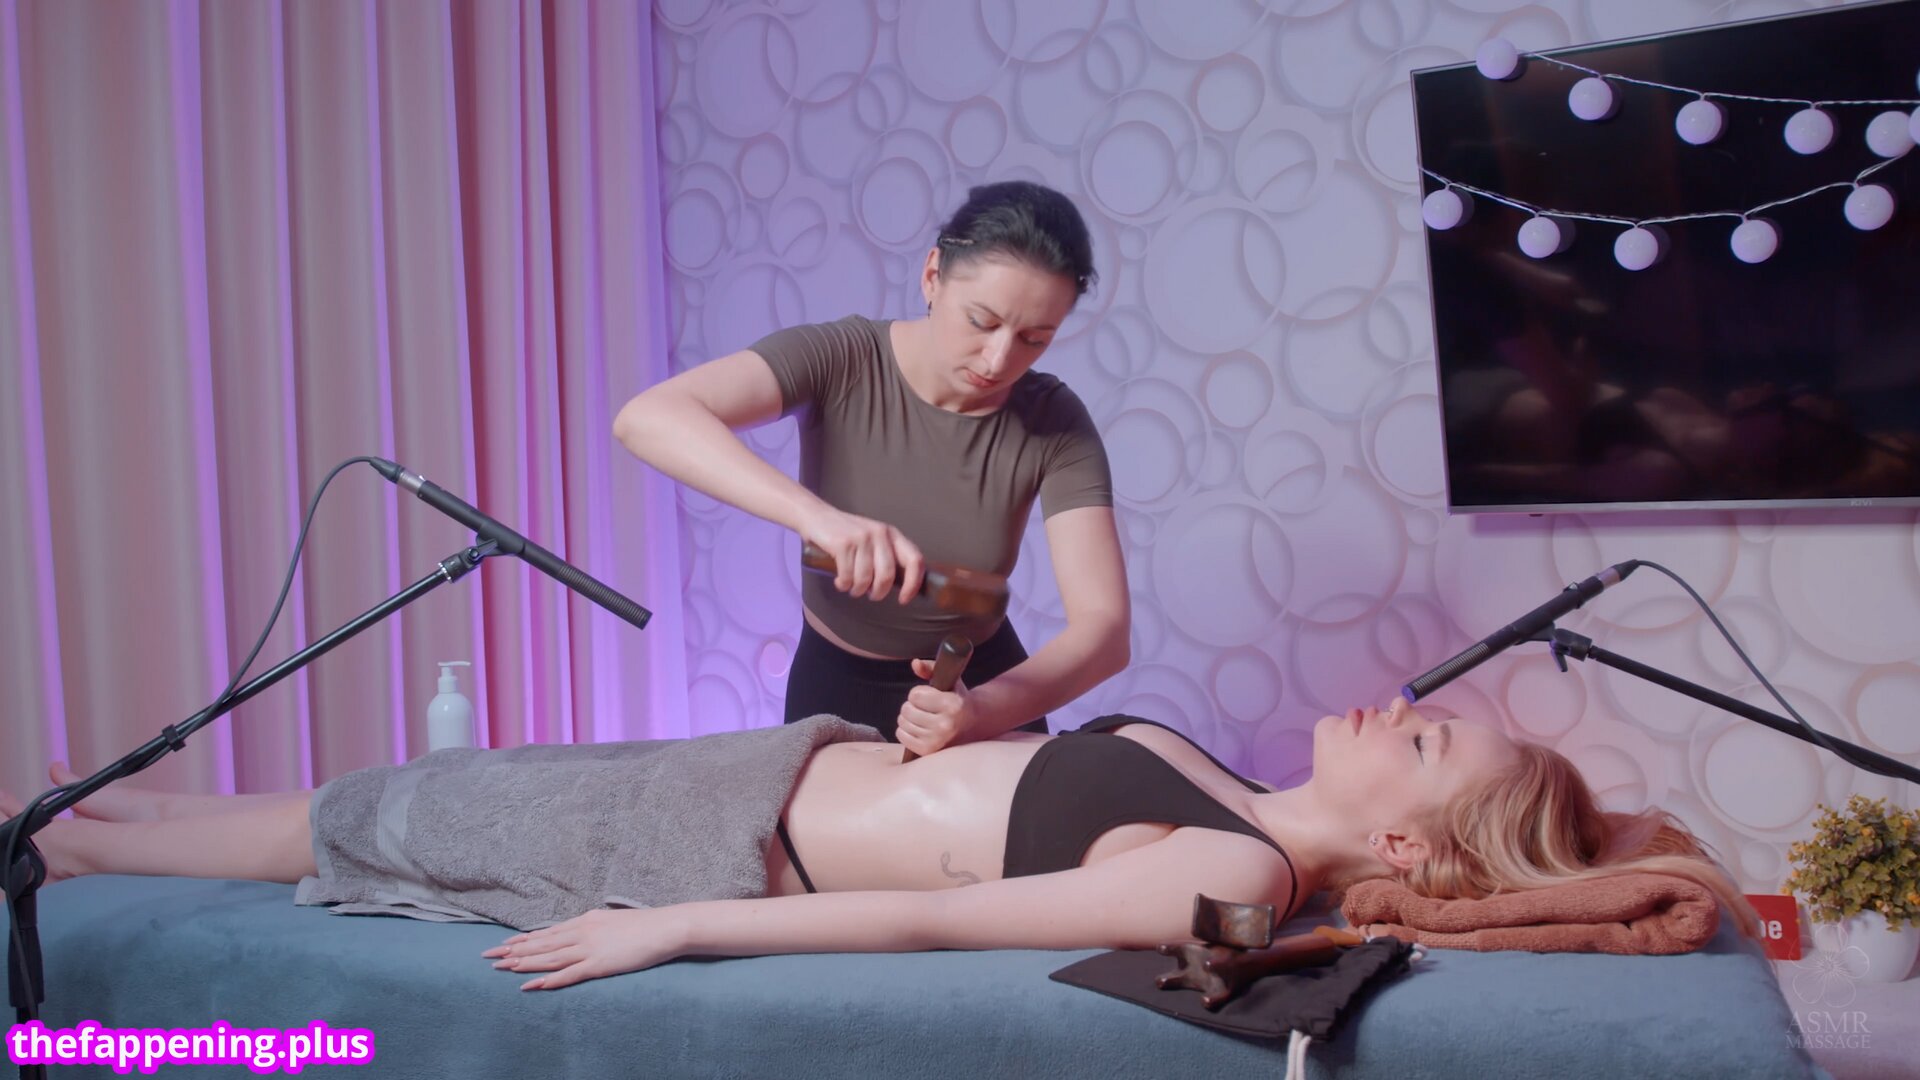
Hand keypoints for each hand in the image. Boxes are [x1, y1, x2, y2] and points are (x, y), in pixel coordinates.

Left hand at [482, 907, 684, 990]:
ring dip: (523, 963)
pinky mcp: (598, 964)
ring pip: (549, 957)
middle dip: (513, 950)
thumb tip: (583, 927)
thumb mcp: (613, 920)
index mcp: (585, 921)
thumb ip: (595, 926)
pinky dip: (547, 979)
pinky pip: (567, 974)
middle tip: (488, 955)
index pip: (548, 932)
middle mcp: (582, 932)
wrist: (666, 928)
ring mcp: (589, 948)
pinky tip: (529, 984)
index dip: (524, 939)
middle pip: (541, 944)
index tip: (504, 944)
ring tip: (501, 967)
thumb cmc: (645, 925)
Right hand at [800, 509, 925, 603]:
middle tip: (870, 595)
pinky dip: (843, 585)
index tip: (903, 599)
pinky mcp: (842, 543)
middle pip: (887, 575)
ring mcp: (861, 537)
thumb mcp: (872, 540)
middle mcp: (880, 533)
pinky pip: (847, 576)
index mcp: (892, 534)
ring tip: (851, 587)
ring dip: (857, 590)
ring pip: (865, 579)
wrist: (815, 516)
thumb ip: (886, 556)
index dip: (912, 584)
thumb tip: (900, 586)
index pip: (914, 559)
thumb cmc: (846, 534)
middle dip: (878, 593)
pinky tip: (840, 582)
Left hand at [896, 657, 980, 756]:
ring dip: (908, 718)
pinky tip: (919, 728)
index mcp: (952, 705)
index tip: (929, 695)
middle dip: (912, 705)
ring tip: (923, 717)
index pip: (915, 695)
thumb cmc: (956, 699)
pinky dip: (906, 730)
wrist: (971, 724)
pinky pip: (901, 736)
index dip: (919, 692)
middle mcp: (945, 725)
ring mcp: (936, 740)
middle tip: (925, 707)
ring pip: (902, 723)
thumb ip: (930, 668)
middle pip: (906, 709)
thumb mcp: (948, 680)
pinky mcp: (927, 750)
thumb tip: (915, 663)